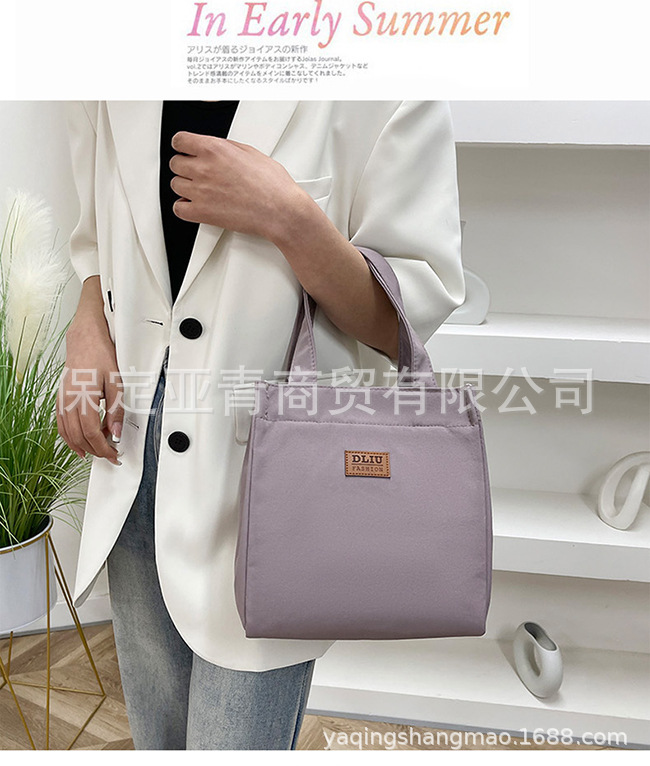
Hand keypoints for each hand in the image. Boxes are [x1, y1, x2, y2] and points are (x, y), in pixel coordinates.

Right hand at [57, 277, 122, 465]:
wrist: (85, 338)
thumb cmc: (101, 355)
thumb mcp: (117, 382)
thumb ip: (116, 409)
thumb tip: (116, 431)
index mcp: (84, 397)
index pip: (91, 432)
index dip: (103, 447)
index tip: (114, 454)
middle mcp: (69, 400)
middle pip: (79, 436)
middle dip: (95, 449)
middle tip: (109, 455)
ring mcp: (62, 399)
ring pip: (67, 432)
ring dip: (81, 446)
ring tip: (95, 452)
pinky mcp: (60, 397)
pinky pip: (60, 423)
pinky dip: (68, 437)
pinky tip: (78, 442)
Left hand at [169, 131, 307, 240]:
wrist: (280, 210)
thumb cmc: (272, 184)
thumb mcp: (250, 152)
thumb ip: (226, 148)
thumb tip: (216, 147)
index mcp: (214, 149)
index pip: (179, 141)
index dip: (183, 146)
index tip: (186, 150)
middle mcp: (204, 169)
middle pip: (175, 163)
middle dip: (185, 166)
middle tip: (198, 172)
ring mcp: (201, 192)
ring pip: (175, 185)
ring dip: (185, 186)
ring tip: (200, 189)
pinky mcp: (202, 213)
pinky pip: (178, 209)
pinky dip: (184, 207)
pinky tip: (194, 205)